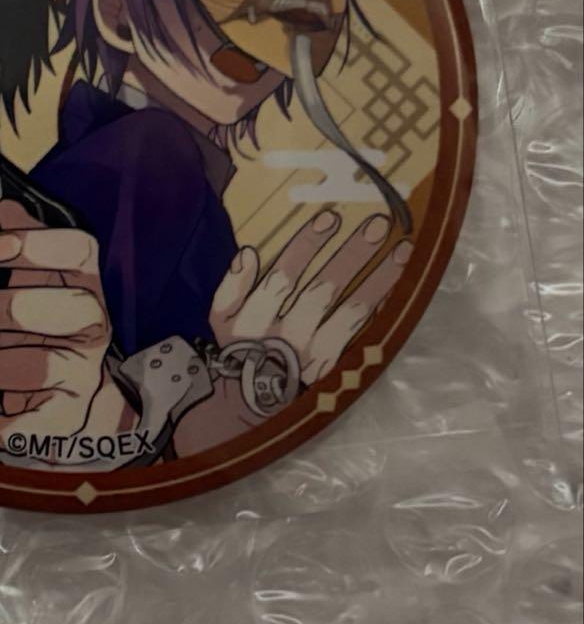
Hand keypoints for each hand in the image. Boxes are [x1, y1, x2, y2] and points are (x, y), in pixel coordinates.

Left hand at [0, 200, 129, 460]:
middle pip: (74, 309)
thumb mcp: (36, 292)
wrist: (73, 413)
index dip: (40, 245)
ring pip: (46, 367)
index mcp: (84, 288)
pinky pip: (31, 428)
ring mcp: (82, 377)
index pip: (81, 253)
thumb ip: (25, 250)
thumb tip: (7, 208)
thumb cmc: (46, 340)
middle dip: (17, 306)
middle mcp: (92, 330)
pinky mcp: (64, 424)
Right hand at [173, 210, 411, 453]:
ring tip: (403, 249)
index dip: (306, 247)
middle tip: (377, 224)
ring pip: (352, 311)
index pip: (283, 276)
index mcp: (255, 320)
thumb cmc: (241, 348)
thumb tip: (248, 252)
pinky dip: (381, 308)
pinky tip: (401, 286)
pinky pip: (364, 334)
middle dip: (351, 255)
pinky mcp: (339, 366)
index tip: (329, 218)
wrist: (254, 405)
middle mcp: (288, 336)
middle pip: (324, 290)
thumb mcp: (221, 319)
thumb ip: (231, 286)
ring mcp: (317, 353)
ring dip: (379, 279)